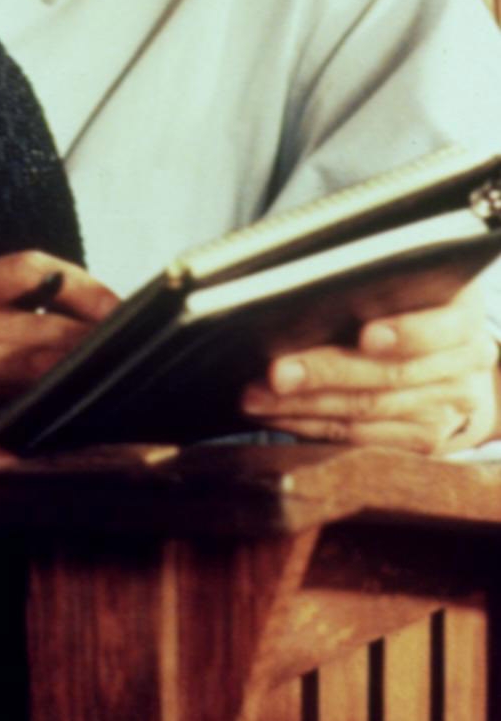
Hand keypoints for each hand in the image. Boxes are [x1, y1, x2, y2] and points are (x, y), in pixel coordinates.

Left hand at [240, 282, 500, 453]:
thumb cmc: (420, 308)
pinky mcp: (422, 441)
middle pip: (389, 375)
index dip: (405, 333)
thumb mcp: (416, 284)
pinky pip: (359, 436)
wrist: (464, 368)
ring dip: (304, 406)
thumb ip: (379, 281)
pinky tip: (277, 414)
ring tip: (257, 396)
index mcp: (462, 317)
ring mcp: (444, 410)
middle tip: (276, 371)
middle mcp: (462, 367)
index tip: (367, 335)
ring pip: (366, 411)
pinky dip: (311, 425)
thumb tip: (307, 278)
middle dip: (326, 373)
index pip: (440, 327)